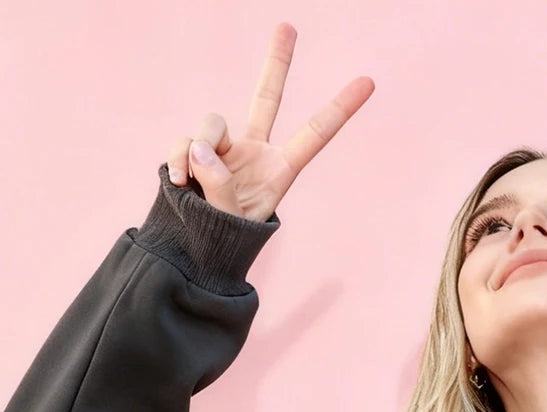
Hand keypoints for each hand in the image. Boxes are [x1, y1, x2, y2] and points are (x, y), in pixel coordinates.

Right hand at [166, 21, 373, 222]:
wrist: (193, 250)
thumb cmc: (223, 242)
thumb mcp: (231, 223)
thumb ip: (220, 186)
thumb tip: (201, 148)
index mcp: (280, 170)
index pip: (315, 134)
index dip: (340, 108)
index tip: (368, 81)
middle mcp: (255, 151)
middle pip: (267, 98)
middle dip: (276, 63)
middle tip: (289, 26)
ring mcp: (224, 147)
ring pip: (213, 124)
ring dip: (201, 149)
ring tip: (195, 185)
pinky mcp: (195, 149)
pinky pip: (185, 142)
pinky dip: (178, 160)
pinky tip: (178, 183)